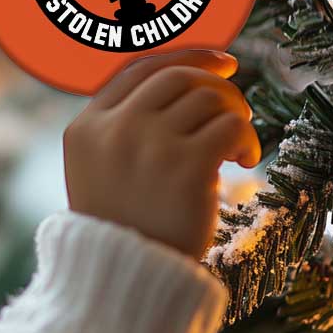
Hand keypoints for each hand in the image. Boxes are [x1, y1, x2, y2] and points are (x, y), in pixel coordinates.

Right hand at [63, 50, 262, 261]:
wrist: (124, 276)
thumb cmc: (121, 224)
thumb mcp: (97, 169)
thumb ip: (118, 127)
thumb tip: (183, 81)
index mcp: (85, 127)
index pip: (137, 69)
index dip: (185, 56)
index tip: (219, 62)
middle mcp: (113, 129)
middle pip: (177, 76)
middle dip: (216, 85)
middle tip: (235, 108)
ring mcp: (148, 145)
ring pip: (209, 98)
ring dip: (235, 115)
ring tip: (237, 147)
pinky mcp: (186, 166)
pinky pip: (231, 127)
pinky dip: (247, 139)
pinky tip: (243, 161)